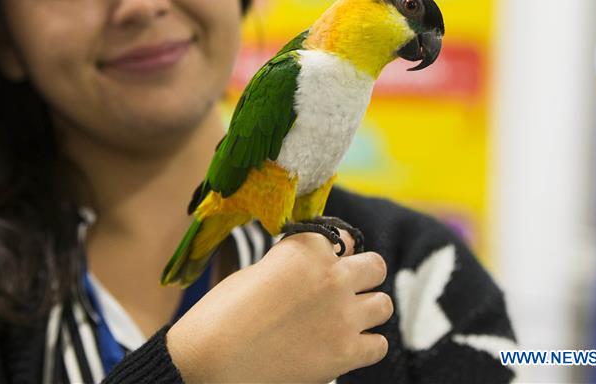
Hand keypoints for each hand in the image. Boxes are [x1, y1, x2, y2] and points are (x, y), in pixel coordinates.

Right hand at [166, 228, 391, 382]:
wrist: (212, 357)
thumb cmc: (224, 312)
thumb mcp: (259, 271)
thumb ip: (294, 265)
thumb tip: (311, 270)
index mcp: (307, 249)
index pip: (342, 237)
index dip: (335, 251)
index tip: (328, 260)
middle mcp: (332, 277)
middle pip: (375, 266)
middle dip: (361, 276)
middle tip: (342, 290)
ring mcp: (344, 316)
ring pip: (383, 304)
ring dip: (367, 309)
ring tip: (345, 318)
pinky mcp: (346, 353)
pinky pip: (378, 345)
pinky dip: (365, 345)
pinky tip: (344, 345)